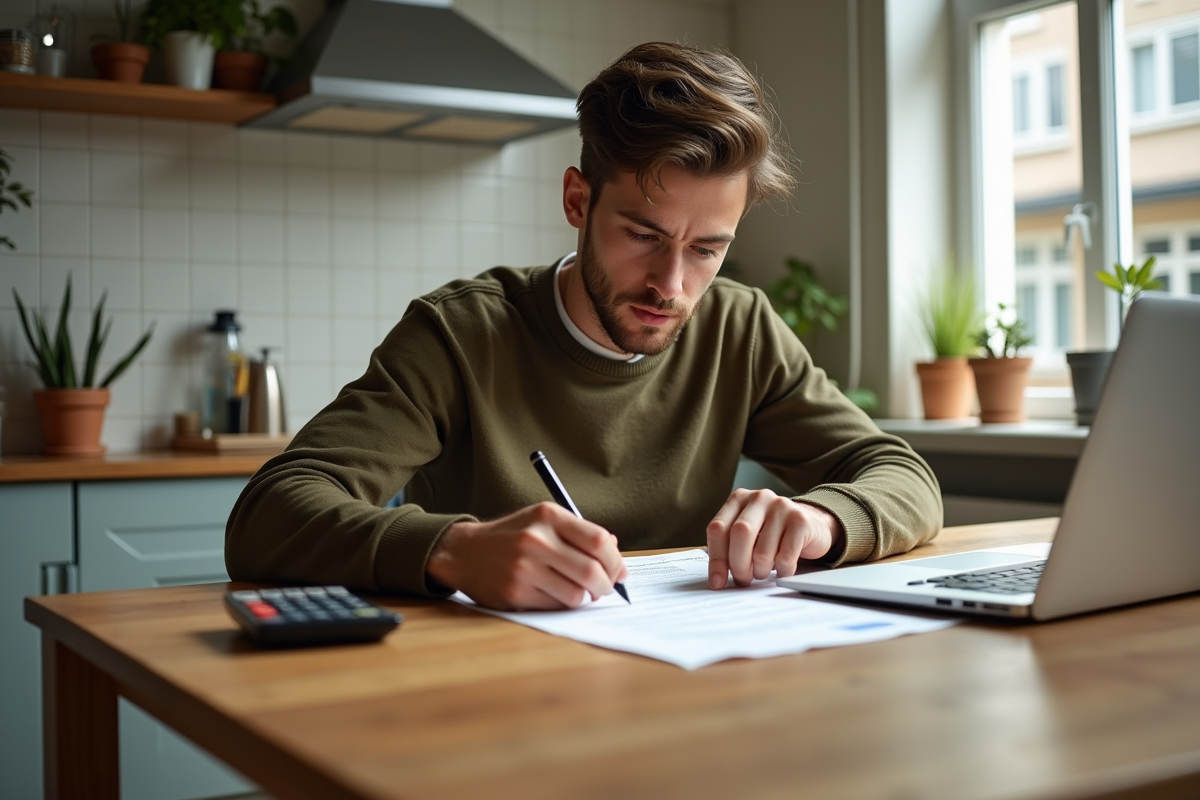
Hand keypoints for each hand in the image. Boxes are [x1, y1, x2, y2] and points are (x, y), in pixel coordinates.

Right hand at [426, 502, 627, 609]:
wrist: (464, 552)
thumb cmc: (512, 536)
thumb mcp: (543, 520)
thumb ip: (580, 533)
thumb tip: (617, 557)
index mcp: (548, 516)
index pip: (599, 541)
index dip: (616, 561)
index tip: (619, 571)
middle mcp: (536, 540)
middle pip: (592, 571)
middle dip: (606, 586)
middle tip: (604, 588)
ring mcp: (524, 568)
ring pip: (577, 594)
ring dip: (584, 598)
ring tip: (577, 591)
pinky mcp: (515, 593)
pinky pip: (556, 606)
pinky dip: (562, 604)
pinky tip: (554, 594)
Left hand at [706, 488, 842, 588]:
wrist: (812, 525)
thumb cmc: (772, 534)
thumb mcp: (747, 535)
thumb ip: (728, 548)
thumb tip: (716, 580)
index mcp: (739, 498)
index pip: (718, 528)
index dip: (716, 559)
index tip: (717, 582)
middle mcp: (759, 498)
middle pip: (739, 535)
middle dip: (738, 565)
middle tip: (743, 580)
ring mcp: (782, 506)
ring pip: (762, 552)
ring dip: (760, 571)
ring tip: (763, 571)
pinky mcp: (801, 521)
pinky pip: (785, 558)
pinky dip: (781, 572)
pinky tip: (782, 569)